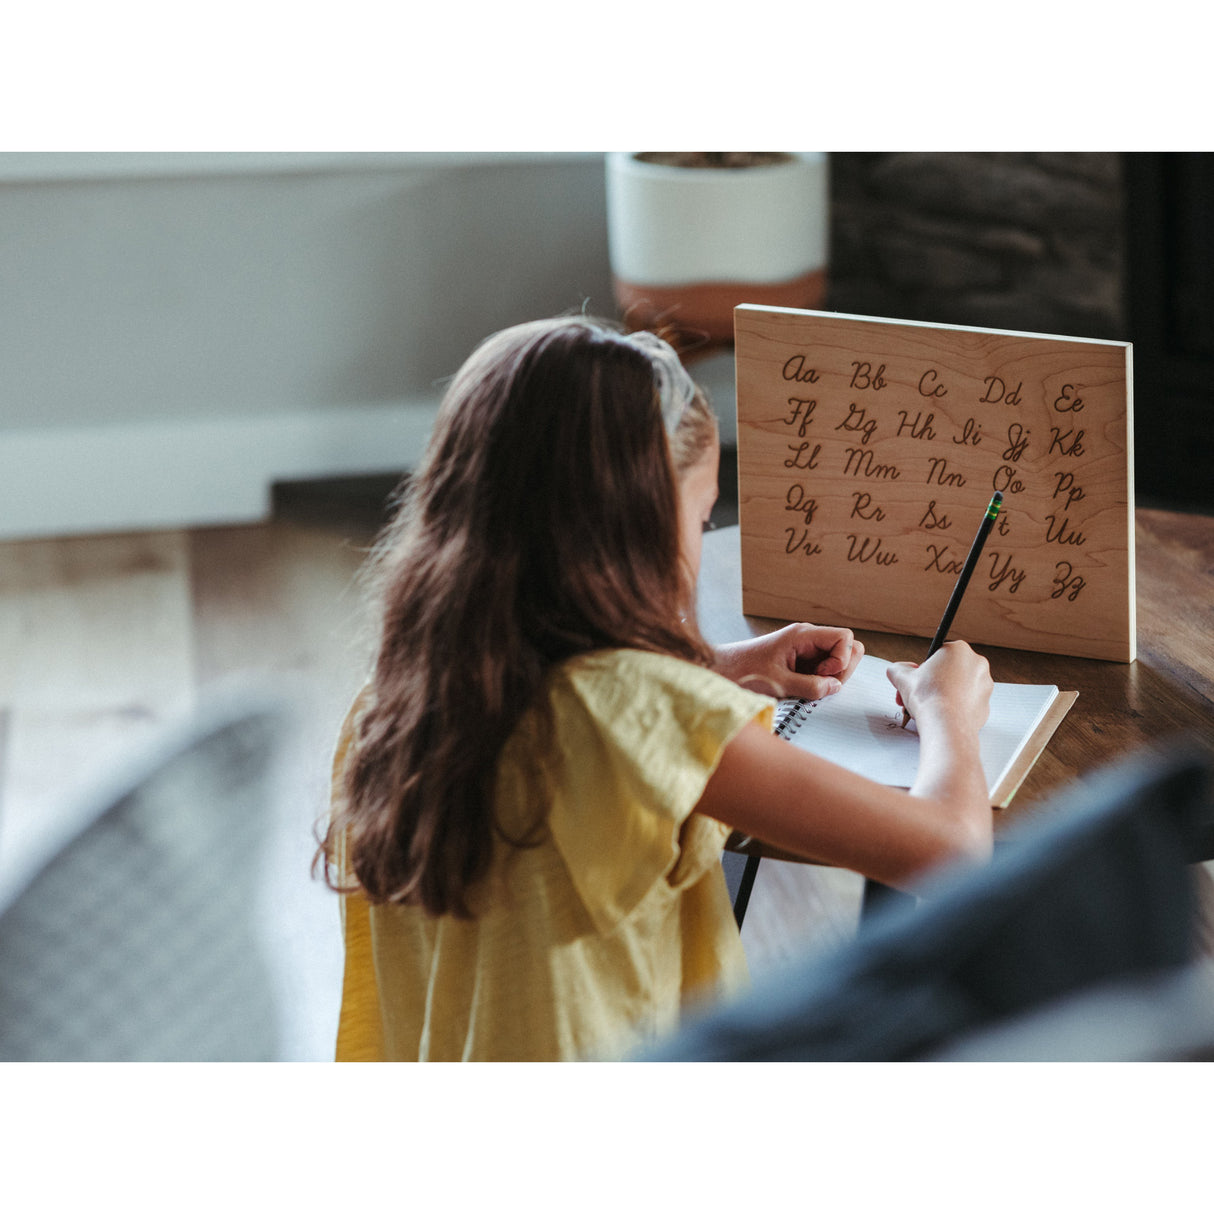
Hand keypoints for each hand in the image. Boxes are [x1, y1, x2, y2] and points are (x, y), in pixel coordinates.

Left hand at [714, 623, 863, 699]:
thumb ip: (811, 687)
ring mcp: (805, 651)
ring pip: (836, 661)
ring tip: (806, 686)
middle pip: (846, 649)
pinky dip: (819, 682)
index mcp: (802, 635)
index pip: (844, 638)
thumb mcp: (779, 684)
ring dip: (829, 678)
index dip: (842, 659)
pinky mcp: (801, 662)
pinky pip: (823, 670)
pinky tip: (801, 688)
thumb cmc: (744, 671)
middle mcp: (807, 639)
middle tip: (818, 684)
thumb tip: (835, 687)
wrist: (722, 671)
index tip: (823, 674)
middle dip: (841, 670)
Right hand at [886, 641, 992, 728]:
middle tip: (919, 694)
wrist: (945, 725)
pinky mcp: (986, 705)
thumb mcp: (902, 677)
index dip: (924, 669)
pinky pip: (967, 704)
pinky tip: (942, 715)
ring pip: (959, 688)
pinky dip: (955, 708)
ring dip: (944, 695)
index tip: (917, 679)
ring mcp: (985, 686)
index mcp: (960, 650)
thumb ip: (898, 669)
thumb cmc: (928, 697)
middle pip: (950, 671)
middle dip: (934, 682)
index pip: (939, 655)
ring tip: (928, 707)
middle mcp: (977, 664)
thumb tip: (898, 670)